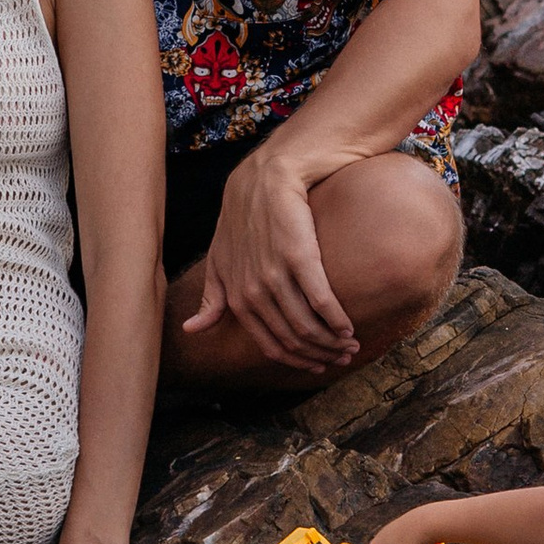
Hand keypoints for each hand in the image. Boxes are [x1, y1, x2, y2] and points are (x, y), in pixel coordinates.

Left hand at [184, 148, 355, 370]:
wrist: (265, 178)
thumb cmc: (243, 218)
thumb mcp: (219, 259)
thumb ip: (212, 297)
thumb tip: (192, 330)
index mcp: (236, 298)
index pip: (271, 345)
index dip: (297, 361)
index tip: (318, 365)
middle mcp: (254, 292)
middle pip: (293, 339)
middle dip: (321, 354)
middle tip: (343, 357)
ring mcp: (276, 275)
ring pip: (308, 325)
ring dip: (333, 341)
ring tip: (351, 345)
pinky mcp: (299, 256)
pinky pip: (322, 300)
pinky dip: (337, 319)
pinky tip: (348, 327)